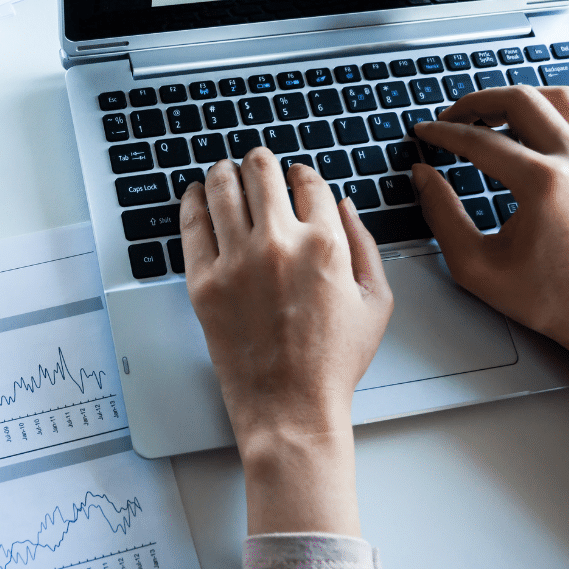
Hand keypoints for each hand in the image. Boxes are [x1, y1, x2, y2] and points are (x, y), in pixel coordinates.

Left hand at [179, 148, 392, 535]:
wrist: (290, 407)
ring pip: (222, 188)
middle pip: (261, 172)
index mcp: (326, 243)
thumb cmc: (332, 363)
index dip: (301, 173)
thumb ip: (365, 244)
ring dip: (224, 172)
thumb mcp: (376, 302)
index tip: (295, 176)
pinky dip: (192, 201)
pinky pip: (192, 224)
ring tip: (223, 172)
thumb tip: (343, 204)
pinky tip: (195, 195)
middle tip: (256, 163)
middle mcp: (278, 243)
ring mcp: (236, 261)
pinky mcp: (204, 282)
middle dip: (260, 161)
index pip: (309, 182)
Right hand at [414, 85, 568, 430]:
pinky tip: (526, 133)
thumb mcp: (477, 266)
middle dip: (476, 102)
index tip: (425, 132)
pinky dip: (547, 116)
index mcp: (543, 185)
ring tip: (488, 114)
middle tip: (450, 116)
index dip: (443, 133)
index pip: (480, 140)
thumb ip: (442, 215)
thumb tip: (423, 177)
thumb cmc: (553, 299)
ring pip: (556, 99)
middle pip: (520, 101)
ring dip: (516, 100)